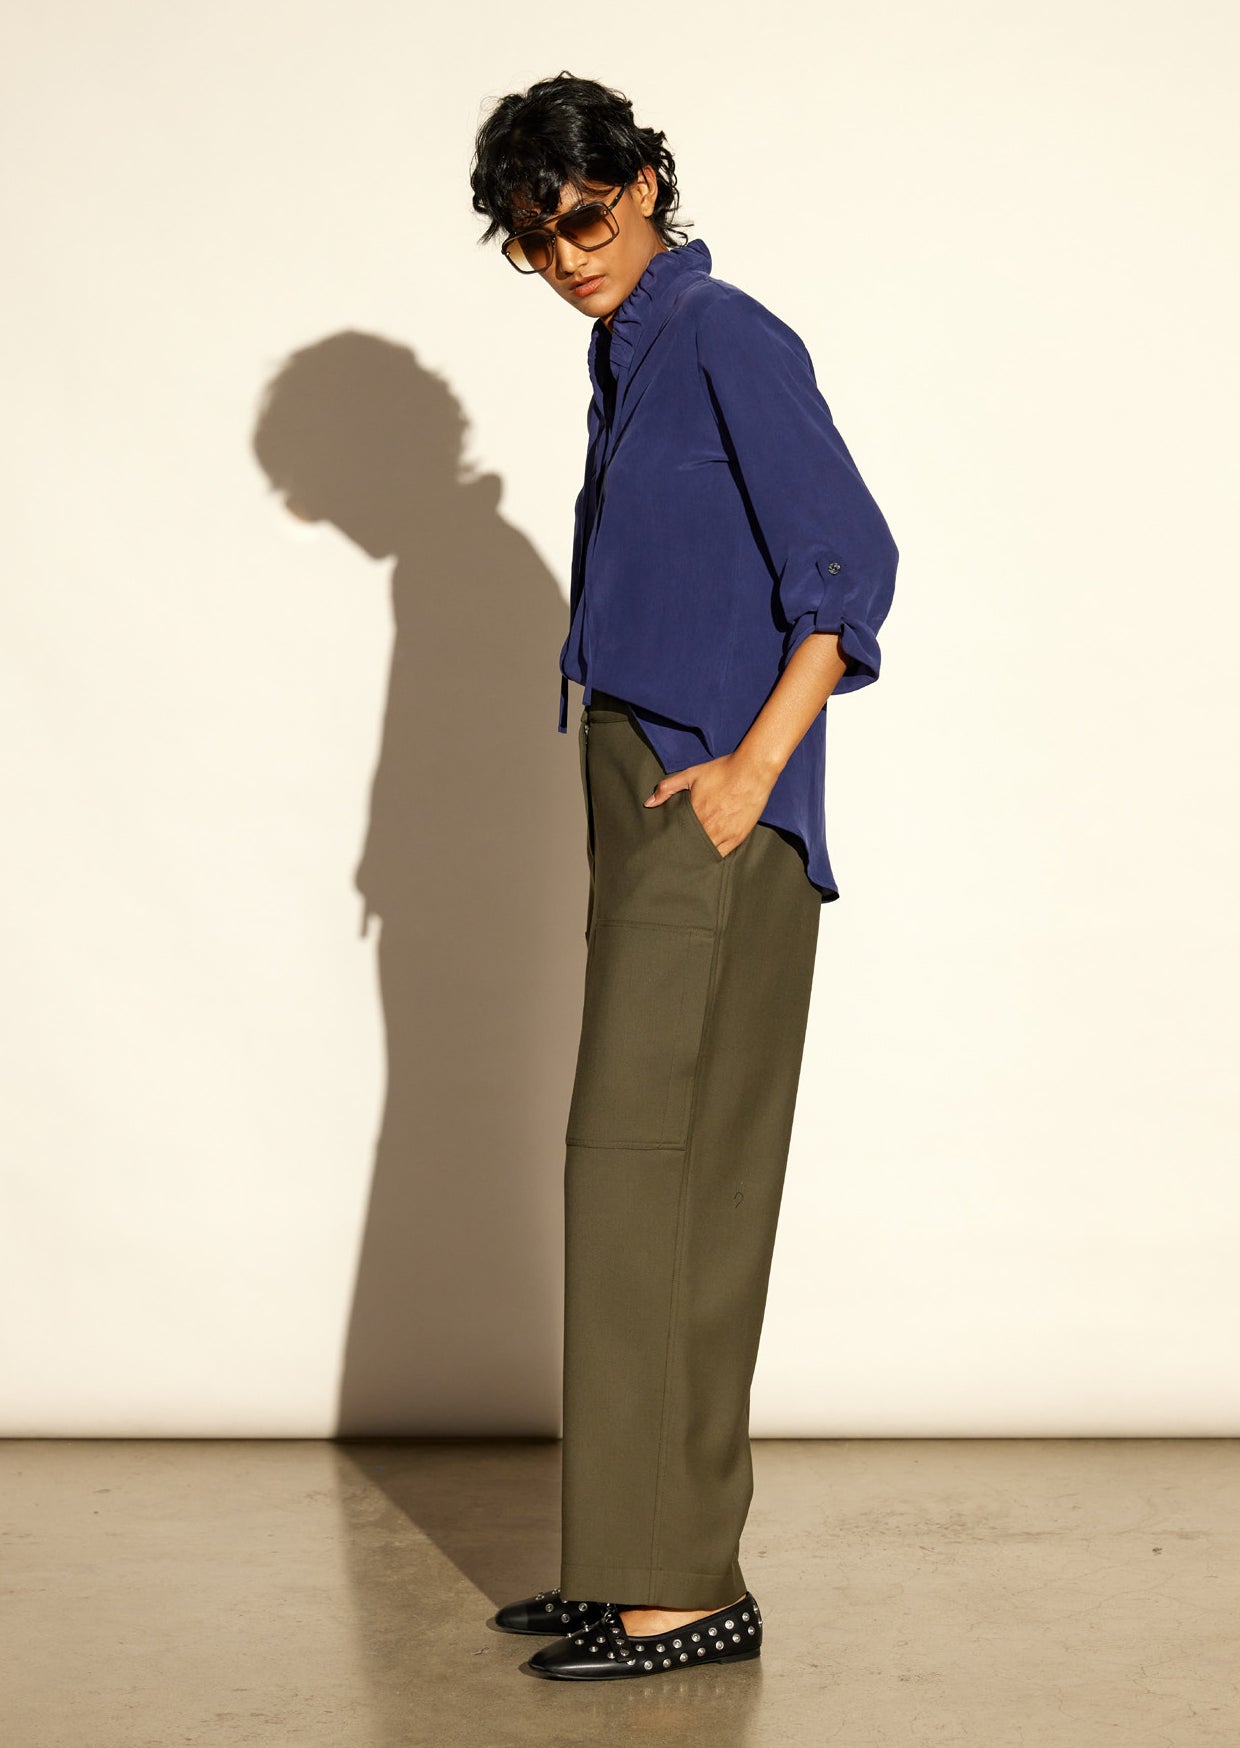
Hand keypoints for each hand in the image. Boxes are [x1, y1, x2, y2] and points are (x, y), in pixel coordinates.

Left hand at [643, 749, 777, 857]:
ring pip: (706, 853)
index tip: (665, 846)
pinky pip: (723, 854)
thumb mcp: (691, 775)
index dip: (671, 842)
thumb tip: (648, 803)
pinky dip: (713, 856)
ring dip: (698, 855)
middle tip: (674, 857)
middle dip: (683, 851)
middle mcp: (710, 826)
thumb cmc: (722, 771)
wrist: (753, 770)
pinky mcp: (738, 836)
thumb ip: (667, 788)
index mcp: (696, 812)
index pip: (678, 835)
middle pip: (691, 847)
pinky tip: (707, 857)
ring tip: (688, 860)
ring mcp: (725, 833)